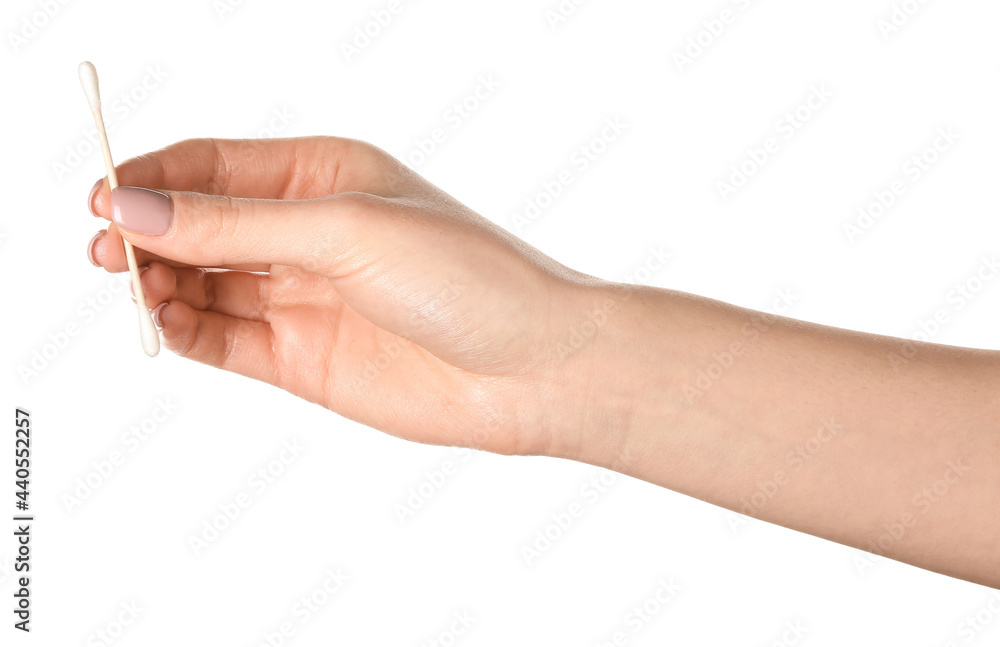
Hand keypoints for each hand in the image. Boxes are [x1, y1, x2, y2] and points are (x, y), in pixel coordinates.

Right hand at [87, 137, 609, 456]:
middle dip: (148, 236)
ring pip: (203, 283)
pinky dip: (187, 331)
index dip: (152, 179)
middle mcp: (307, 234)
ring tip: (137, 292)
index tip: (102, 199)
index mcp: (323, 176)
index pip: (214, 166)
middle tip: (106, 254)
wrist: (531, 368)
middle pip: (198, 225)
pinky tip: (168, 325)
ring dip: (160, 285)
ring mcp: (302, 298)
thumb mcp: (346, 230)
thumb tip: (136, 210)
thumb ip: (238, 225)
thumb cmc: (465, 277)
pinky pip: (222, 339)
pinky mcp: (302, 358)